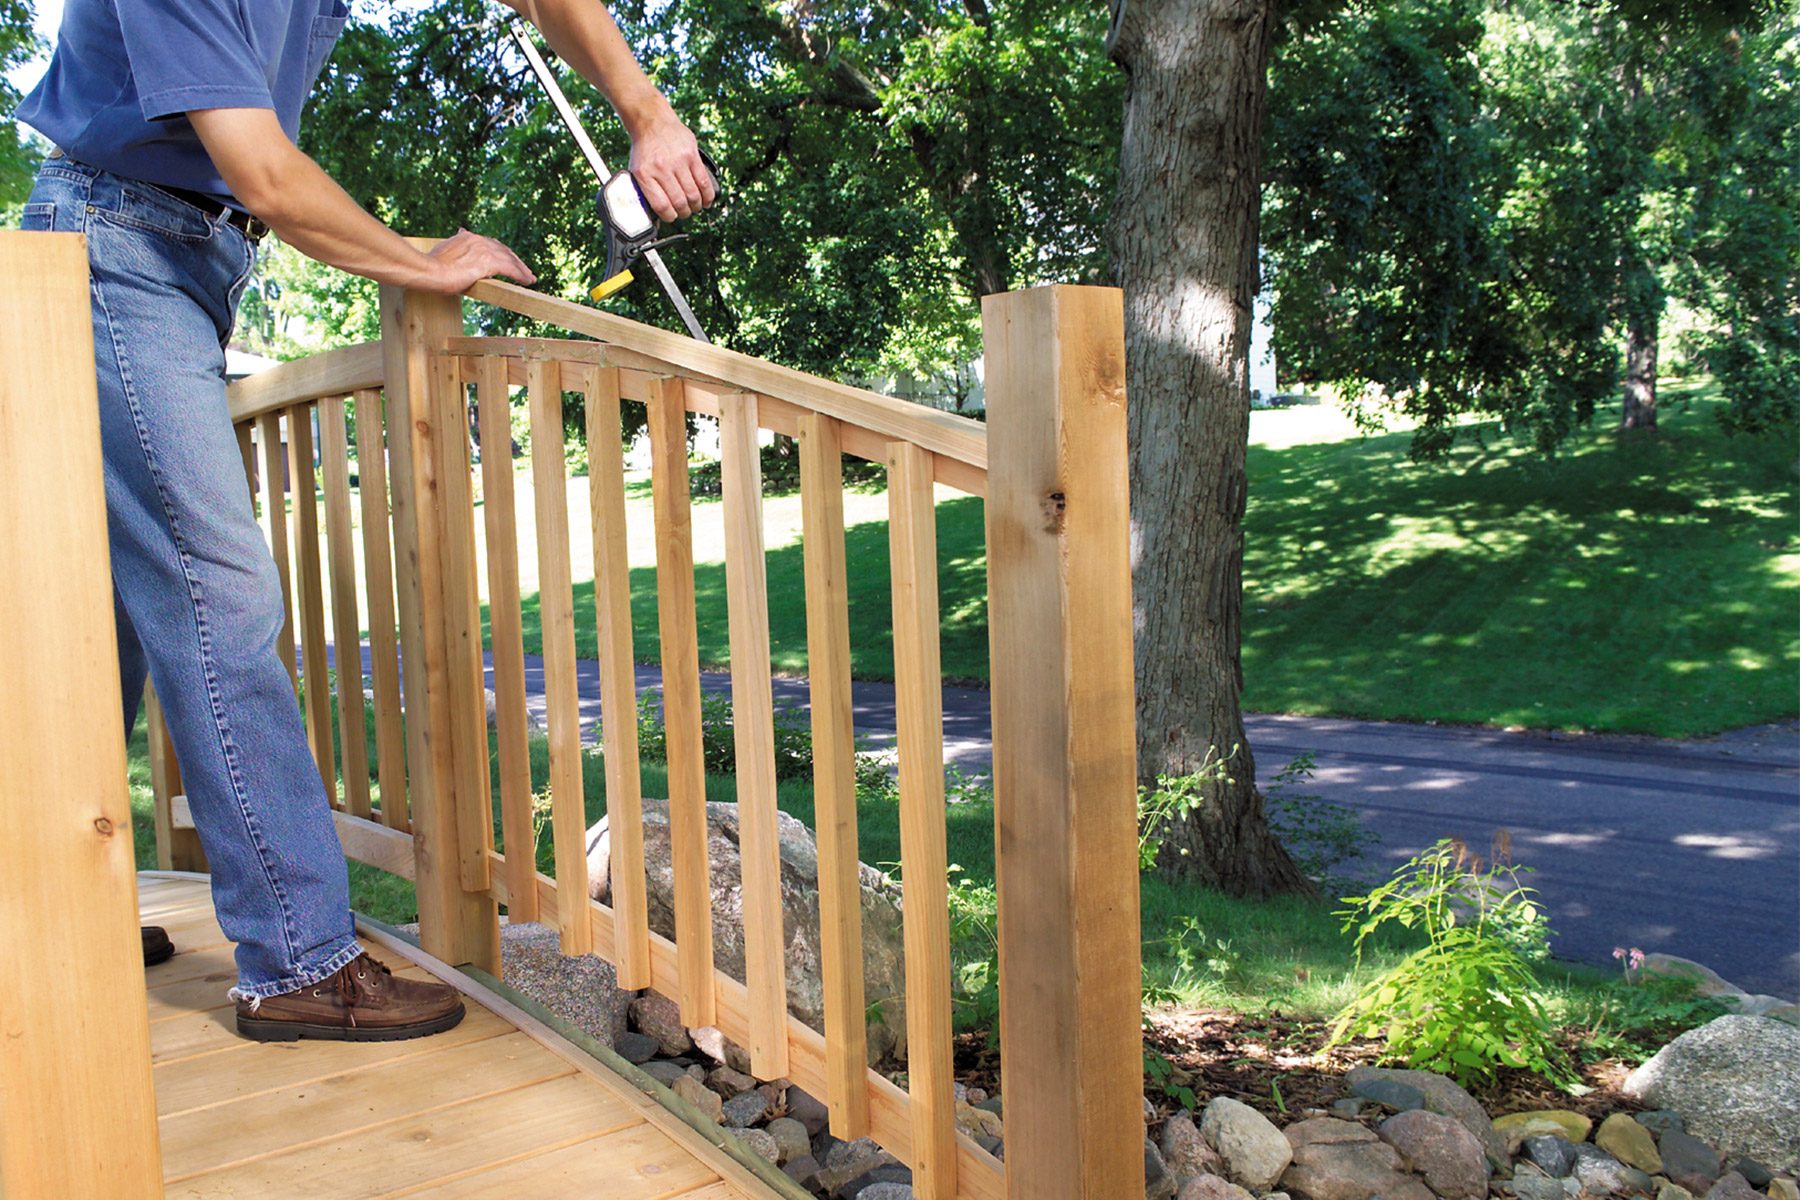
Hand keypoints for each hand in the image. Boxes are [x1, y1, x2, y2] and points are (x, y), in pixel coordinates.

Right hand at [420, 229, 537, 293]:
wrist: (428, 271)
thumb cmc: (431, 267)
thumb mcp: (443, 252)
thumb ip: (454, 246)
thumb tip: (459, 235)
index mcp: (467, 238)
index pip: (490, 244)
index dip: (500, 252)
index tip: (506, 259)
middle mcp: (478, 240)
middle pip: (503, 249)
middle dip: (514, 259)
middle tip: (524, 269)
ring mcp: (484, 250)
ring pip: (509, 259)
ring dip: (521, 269)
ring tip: (529, 277)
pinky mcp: (489, 262)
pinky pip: (510, 269)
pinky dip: (521, 275)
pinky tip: (527, 281)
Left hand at [628, 112, 715, 222]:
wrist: (652, 122)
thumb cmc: (645, 150)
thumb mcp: (637, 169)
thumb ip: (647, 190)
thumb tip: (657, 213)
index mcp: (644, 175)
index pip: (662, 206)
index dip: (670, 217)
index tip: (672, 217)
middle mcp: (661, 168)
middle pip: (680, 203)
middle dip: (685, 213)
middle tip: (685, 212)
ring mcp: (678, 161)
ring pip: (693, 195)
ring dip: (697, 206)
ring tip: (695, 206)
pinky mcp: (692, 155)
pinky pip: (704, 182)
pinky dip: (708, 196)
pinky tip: (706, 200)